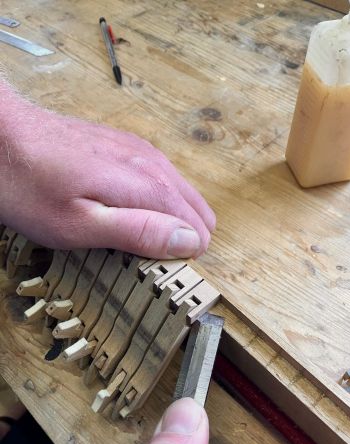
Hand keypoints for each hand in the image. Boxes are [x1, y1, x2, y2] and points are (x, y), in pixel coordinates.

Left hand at [0, 87, 214, 258]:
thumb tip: (190, 241)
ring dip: (171, 218)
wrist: (2, 135)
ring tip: (141, 236)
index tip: (157, 267)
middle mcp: (154, 163)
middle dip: (183, 236)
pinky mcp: (127, 145)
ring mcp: (141, 150)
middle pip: (196, 209)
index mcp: (149, 186)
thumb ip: (140, 232)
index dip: (182, 254)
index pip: (196, 228)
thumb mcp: (81, 225)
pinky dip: (156, 199)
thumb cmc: (32, 187)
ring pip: (181, 193)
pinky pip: (161, 177)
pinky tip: (132, 208)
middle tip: (149, 255)